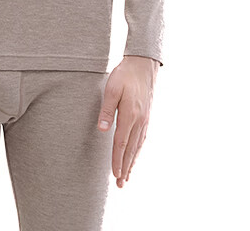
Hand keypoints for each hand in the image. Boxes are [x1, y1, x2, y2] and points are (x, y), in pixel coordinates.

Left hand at [96, 55, 158, 187]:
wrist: (143, 64)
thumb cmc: (124, 75)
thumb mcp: (111, 89)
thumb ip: (106, 110)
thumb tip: (102, 130)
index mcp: (130, 115)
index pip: (121, 143)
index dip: (117, 160)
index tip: (114, 175)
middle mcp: (140, 121)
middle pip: (131, 149)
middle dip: (125, 168)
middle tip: (120, 185)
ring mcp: (145, 119)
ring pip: (138, 146)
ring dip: (132, 162)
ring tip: (127, 176)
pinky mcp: (147, 116)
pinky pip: (143, 139)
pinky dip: (138, 151)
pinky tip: (135, 155)